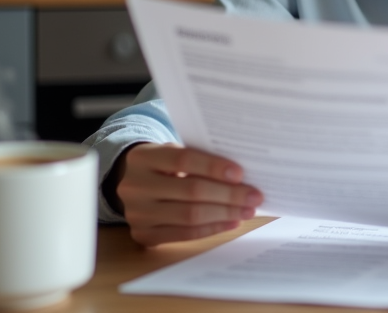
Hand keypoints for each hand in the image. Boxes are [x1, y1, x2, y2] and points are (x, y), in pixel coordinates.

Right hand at [113, 143, 263, 246]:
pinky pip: (184, 234)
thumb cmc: (163, 165)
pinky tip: (230, 222)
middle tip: (254, 196)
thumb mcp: (173, 152)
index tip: (240, 173)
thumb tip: (240, 176)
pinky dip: (211, 229)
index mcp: (143, 157)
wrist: (132, 185)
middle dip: (228, 195)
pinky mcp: (143, 235)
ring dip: (225, 214)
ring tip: (247, 210)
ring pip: (190, 215)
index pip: (183, 159)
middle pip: (191, 191)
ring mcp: (137, 213)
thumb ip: (199, 158)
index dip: (213, 167)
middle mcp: (135, 186)